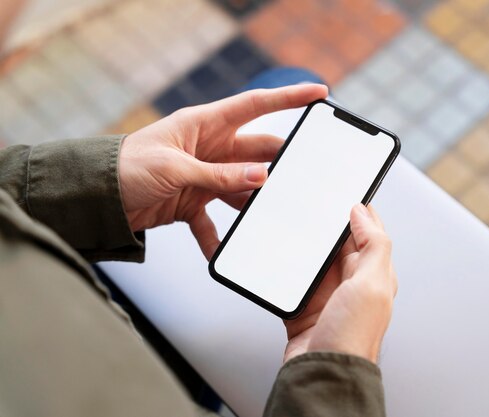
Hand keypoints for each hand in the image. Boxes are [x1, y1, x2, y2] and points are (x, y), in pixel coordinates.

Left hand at [119, 84, 327, 258]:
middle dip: (280, 162)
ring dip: (254, 203)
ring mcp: (204, 176)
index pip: (256, 106)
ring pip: (242, 188)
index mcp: (205, 125)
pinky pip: (214, 222)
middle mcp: (210, 149)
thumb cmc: (125, 167)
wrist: (97, 198)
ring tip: (272, 215)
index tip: (318, 95)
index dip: (289, 98)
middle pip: (257, 152)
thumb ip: (219, 175)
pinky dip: (219, 238)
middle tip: (303, 175)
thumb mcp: (175, 168)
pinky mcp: (193, 202)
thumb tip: (260, 177)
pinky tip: (224, 252)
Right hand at [284, 204, 397, 363]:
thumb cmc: (352, 339)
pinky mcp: (304, 306)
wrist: (322, 373)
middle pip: (339, 242)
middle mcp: (352, 283)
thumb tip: (363, 213)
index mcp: (375, 275)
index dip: (359, 211)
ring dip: (305, 245)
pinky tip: (280, 259)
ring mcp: (326, 294)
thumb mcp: (372, 285)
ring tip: (294, 226)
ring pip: (314, 258)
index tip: (344, 192)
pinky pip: (293, 279)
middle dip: (327, 224)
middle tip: (314, 205)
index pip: (370, 233)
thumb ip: (374, 246)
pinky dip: (286, 268)